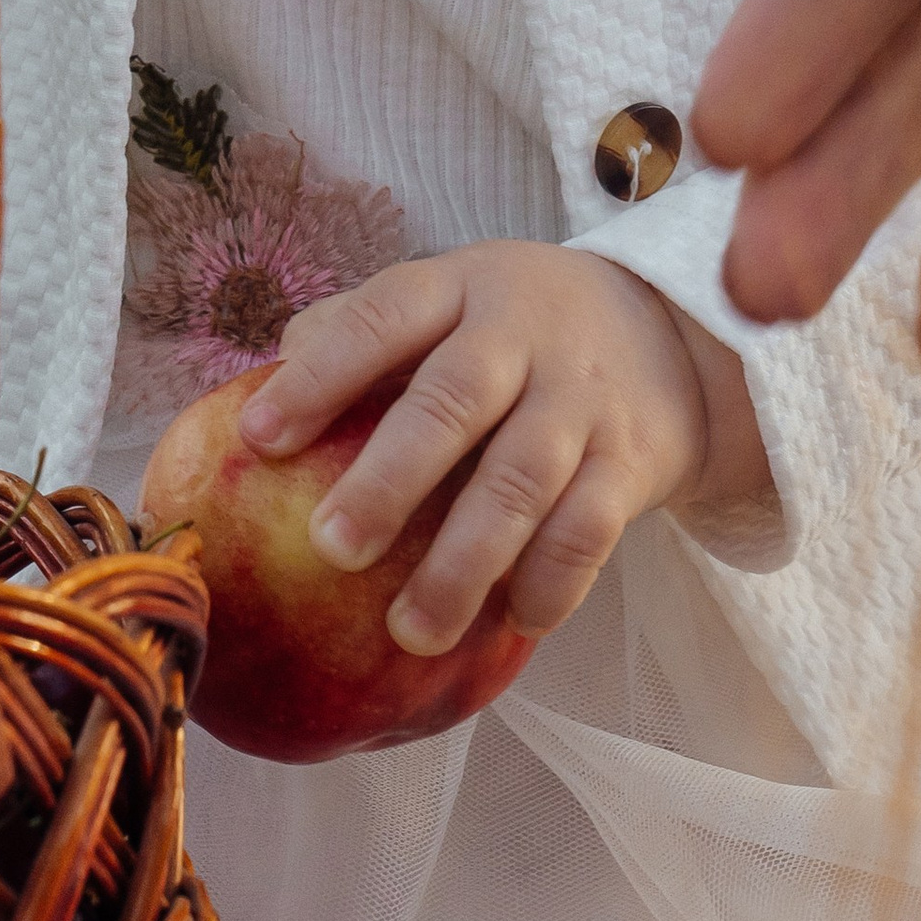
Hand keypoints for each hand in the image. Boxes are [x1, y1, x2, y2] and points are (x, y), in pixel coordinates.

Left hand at [238, 241, 769, 652]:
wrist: (666, 332)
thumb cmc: (509, 331)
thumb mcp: (444, 300)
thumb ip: (356, 334)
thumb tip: (254, 406)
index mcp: (458, 288)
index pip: (383, 317)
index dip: (321, 376)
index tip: (259, 439)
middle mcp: (523, 334)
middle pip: (454, 401)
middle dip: (390, 479)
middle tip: (332, 549)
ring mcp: (582, 397)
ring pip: (523, 478)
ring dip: (465, 561)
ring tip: (410, 632)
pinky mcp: (632, 458)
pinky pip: (591, 527)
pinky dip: (552, 580)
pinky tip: (511, 623)